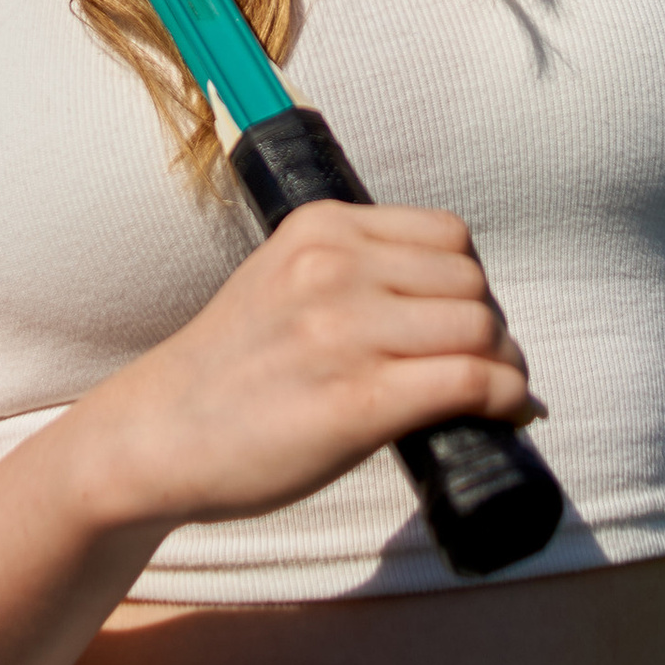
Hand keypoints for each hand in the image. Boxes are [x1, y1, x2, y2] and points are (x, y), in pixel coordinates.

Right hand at [68, 203, 538, 532]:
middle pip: (472, 282)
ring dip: (504, 364)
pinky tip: (506, 414)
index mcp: (320, 228)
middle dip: (489, 325)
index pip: (448, 235)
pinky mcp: (359, 402)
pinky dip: (507, 397)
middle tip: (480, 365)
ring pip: (481, 328)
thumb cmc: (226, 369)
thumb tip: (448, 299)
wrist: (157, 436)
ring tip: (493, 392)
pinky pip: (472, 382)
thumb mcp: (282, 280)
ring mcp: (346, 333)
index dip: (468, 282)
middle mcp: (335, 267)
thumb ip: (350, 271)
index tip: (460, 320)